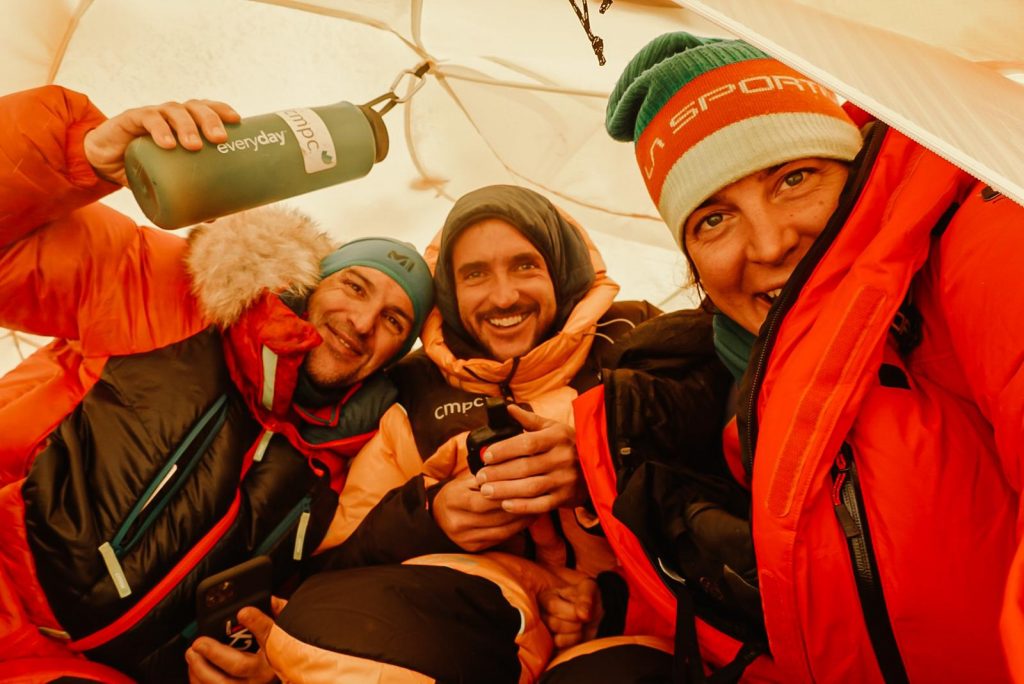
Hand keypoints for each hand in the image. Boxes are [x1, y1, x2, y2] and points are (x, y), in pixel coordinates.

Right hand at [84, 99, 239, 184]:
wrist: (104, 161)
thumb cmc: (143, 166)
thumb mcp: (166, 180)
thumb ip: (188, 195)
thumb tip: (213, 218)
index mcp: (184, 122)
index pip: (206, 108)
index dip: (221, 110)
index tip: (237, 121)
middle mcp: (170, 115)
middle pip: (194, 108)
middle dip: (209, 120)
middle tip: (219, 139)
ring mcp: (151, 115)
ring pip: (173, 111)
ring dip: (186, 126)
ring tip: (194, 145)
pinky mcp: (130, 119)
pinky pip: (146, 119)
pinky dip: (159, 129)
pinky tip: (167, 143)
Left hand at [185, 597, 283, 683]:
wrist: (287, 672)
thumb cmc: (282, 649)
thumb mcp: (287, 628)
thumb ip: (279, 611)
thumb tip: (269, 600)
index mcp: (278, 650)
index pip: (270, 634)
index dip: (256, 623)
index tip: (243, 612)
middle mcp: (263, 672)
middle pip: (239, 665)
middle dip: (215, 653)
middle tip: (200, 642)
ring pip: (222, 683)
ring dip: (202, 670)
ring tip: (192, 654)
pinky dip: (199, 681)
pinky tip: (194, 669)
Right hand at [431, 473, 534, 551]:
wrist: (438, 516)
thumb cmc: (458, 493)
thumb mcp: (465, 480)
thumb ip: (485, 476)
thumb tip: (512, 469)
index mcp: (453, 500)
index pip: (484, 500)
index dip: (506, 495)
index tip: (525, 486)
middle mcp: (457, 522)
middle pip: (495, 516)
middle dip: (519, 507)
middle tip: (538, 498)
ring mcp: (465, 537)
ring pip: (501, 530)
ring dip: (521, 520)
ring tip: (537, 508)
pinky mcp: (473, 547)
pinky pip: (499, 538)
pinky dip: (515, 529)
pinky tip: (526, 520)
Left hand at [475, 405, 587, 514]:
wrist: (598, 466)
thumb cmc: (570, 444)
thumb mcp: (554, 428)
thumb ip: (529, 420)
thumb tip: (508, 408)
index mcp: (557, 438)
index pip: (527, 443)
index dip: (505, 450)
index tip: (487, 455)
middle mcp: (562, 459)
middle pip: (525, 467)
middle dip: (499, 473)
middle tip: (479, 477)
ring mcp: (564, 480)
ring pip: (530, 487)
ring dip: (505, 490)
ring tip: (486, 491)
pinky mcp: (564, 498)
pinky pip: (541, 505)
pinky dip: (522, 506)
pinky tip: (505, 504)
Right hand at [539, 577, 602, 649]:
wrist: (591, 615)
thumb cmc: (587, 600)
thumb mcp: (589, 590)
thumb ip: (586, 598)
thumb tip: (582, 614)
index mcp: (545, 597)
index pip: (552, 606)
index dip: (572, 612)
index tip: (585, 613)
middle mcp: (540, 615)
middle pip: (553, 623)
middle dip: (575, 624)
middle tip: (583, 620)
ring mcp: (544, 633)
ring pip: (557, 639)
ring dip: (575, 635)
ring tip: (580, 627)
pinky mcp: (550, 648)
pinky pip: (560, 651)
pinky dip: (573, 645)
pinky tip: (576, 637)